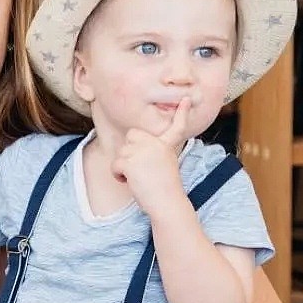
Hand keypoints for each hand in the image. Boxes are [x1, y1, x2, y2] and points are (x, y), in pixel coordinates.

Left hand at [112, 98, 190, 215]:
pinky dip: (118, 175)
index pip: (176, 126)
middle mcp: (156, 144)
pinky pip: (115, 164)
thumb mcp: (165, 165)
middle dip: (130, 149)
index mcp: (166, 145)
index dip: (182, 113)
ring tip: (137, 178)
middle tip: (139, 167)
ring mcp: (143, 151)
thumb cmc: (164, 190)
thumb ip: (154, 153)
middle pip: (132, 135)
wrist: (166, 203)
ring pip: (121, 152)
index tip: (187, 99)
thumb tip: (136, 149)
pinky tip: (130, 182)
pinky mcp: (130, 161)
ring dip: (123, 166)